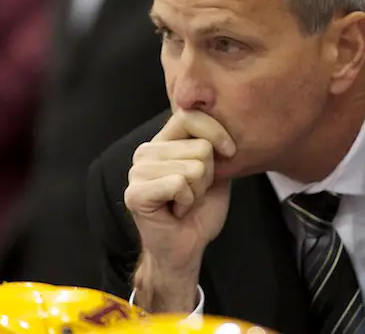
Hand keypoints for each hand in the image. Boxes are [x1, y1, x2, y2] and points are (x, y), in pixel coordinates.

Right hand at [125, 110, 235, 310]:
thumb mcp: (217, 172)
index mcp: (164, 141)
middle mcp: (146, 151)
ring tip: (183, 203)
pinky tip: (176, 211)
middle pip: (201, 148)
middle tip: (192, 194)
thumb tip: (228, 124)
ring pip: (193, 168)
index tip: (230, 153)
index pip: (191, 116)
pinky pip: (178, 185)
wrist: (186, 248)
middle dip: (208, 177)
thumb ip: (216, 147)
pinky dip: (187, 202)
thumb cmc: (200, 212)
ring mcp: (136, 171)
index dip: (217, 133)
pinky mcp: (135, 193)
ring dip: (197, 192)